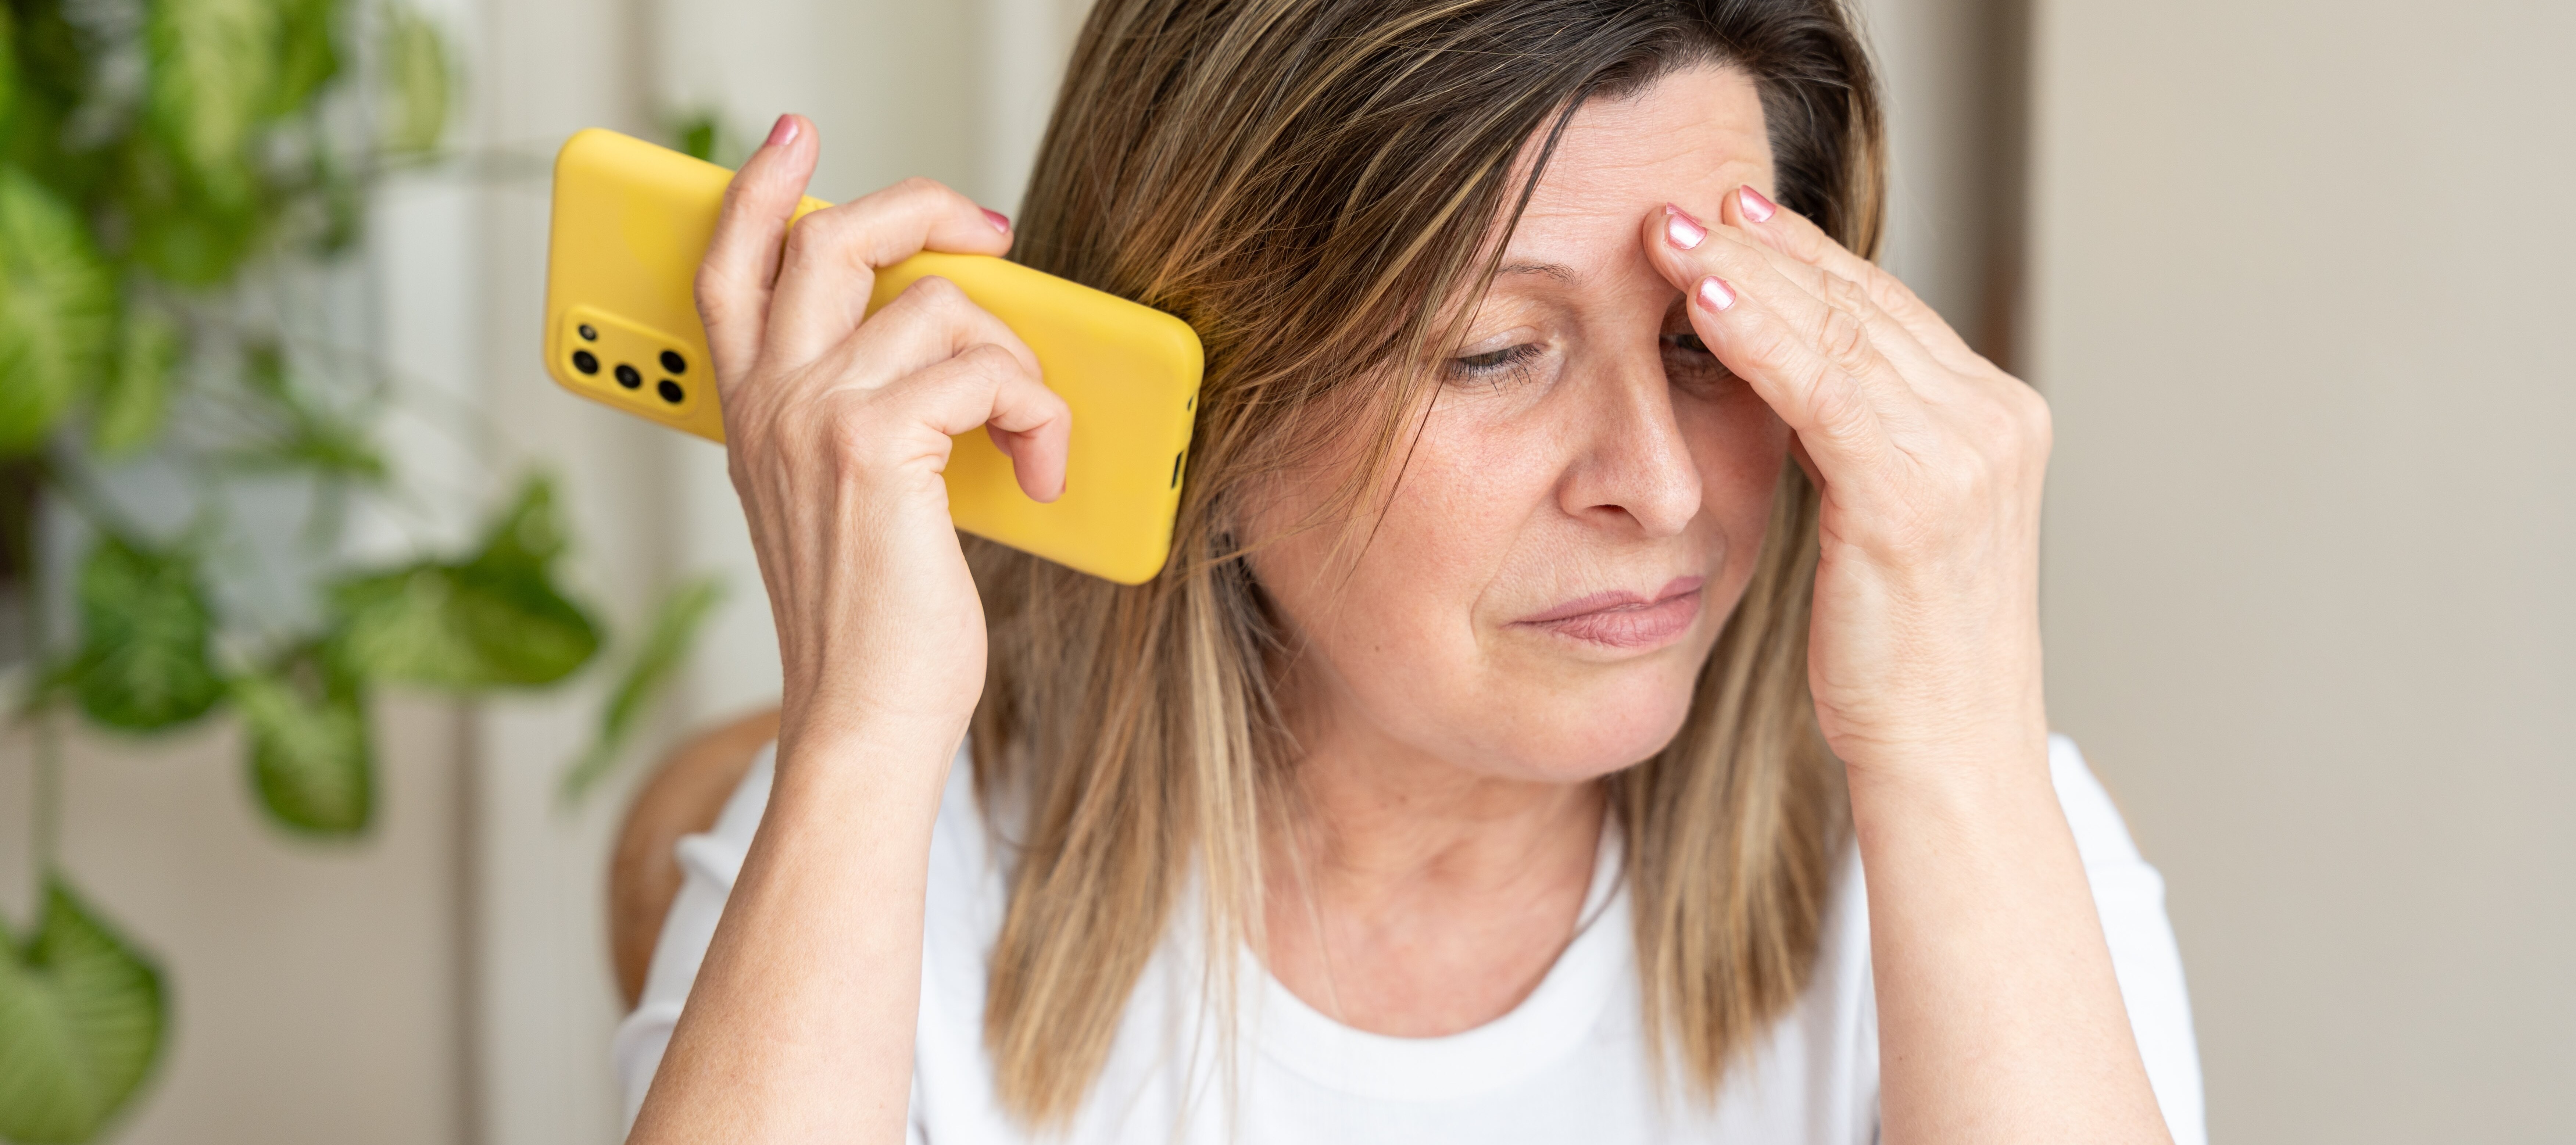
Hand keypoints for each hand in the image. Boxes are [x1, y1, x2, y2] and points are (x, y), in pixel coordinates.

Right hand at [697, 115, 1070, 761]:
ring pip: (939, 304)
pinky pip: (986, 370)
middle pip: (829, 238)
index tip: (795, 139)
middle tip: (990, 231)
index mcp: (753, 414)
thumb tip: (951, 358)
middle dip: (921, 208)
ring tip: (1032, 426)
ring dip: (1014, 355)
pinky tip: (1042, 469)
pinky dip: (1037, 410)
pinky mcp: (876, 442)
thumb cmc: (870, 627)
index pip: (729, 268)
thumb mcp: (846, 504)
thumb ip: (863, 420)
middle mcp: (771, 403)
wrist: (864, 717)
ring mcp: (816, 416)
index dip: (757, 189)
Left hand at [1642, 185, 2052, 786]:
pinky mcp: (1919, 496)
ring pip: (1842, 333)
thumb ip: (1854, 442)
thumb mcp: (1880, 525)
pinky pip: (1825, 391)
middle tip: (1685, 203)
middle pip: (1864, 306)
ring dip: (1750, 275)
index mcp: (1992, 421)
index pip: (1885, 311)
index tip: (1734, 214)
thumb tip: (1786, 376)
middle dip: (1769, 247)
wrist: (1948, 757)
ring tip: (1673, 235)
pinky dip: (1761, 337)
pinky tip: (1706, 302)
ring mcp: (1967, 454)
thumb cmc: (1901, 657)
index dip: (1805, 257)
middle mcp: (1995, 421)